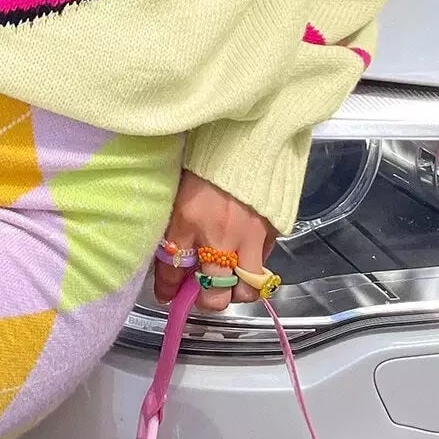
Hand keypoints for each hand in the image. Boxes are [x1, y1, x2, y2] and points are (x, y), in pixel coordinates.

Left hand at [155, 169, 276, 312]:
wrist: (249, 137)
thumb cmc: (209, 158)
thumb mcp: (180, 187)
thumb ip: (176, 224)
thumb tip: (174, 254)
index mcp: (187, 219)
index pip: (172, 270)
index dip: (168, 289)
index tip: (167, 294)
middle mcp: (218, 236)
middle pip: (214, 295)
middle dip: (206, 301)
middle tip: (203, 293)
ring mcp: (248, 237)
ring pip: (246, 290)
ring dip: (236, 291)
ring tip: (229, 281)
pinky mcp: (271, 231)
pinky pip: (264, 266)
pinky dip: (256, 268)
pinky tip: (246, 258)